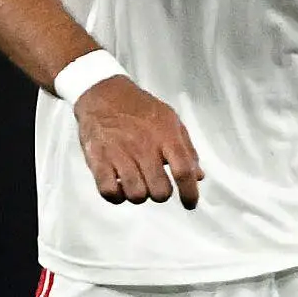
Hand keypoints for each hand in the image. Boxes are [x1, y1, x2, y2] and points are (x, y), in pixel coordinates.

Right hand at [74, 76, 202, 206]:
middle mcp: (143, 146)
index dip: (190, 193)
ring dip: (139, 195)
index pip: (183, 171)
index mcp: (166, 136)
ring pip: (136, 195)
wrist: (103, 93)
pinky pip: (109, 192)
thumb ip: (187, 150)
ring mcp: (119, 154)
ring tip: (136, 183)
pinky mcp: (98, 159)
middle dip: (161, 194)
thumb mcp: (170, 120)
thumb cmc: (140, 108)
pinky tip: (119, 186)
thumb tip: (199, 177)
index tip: (190, 203)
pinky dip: (116, 196)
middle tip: (156, 185)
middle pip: (160, 190)